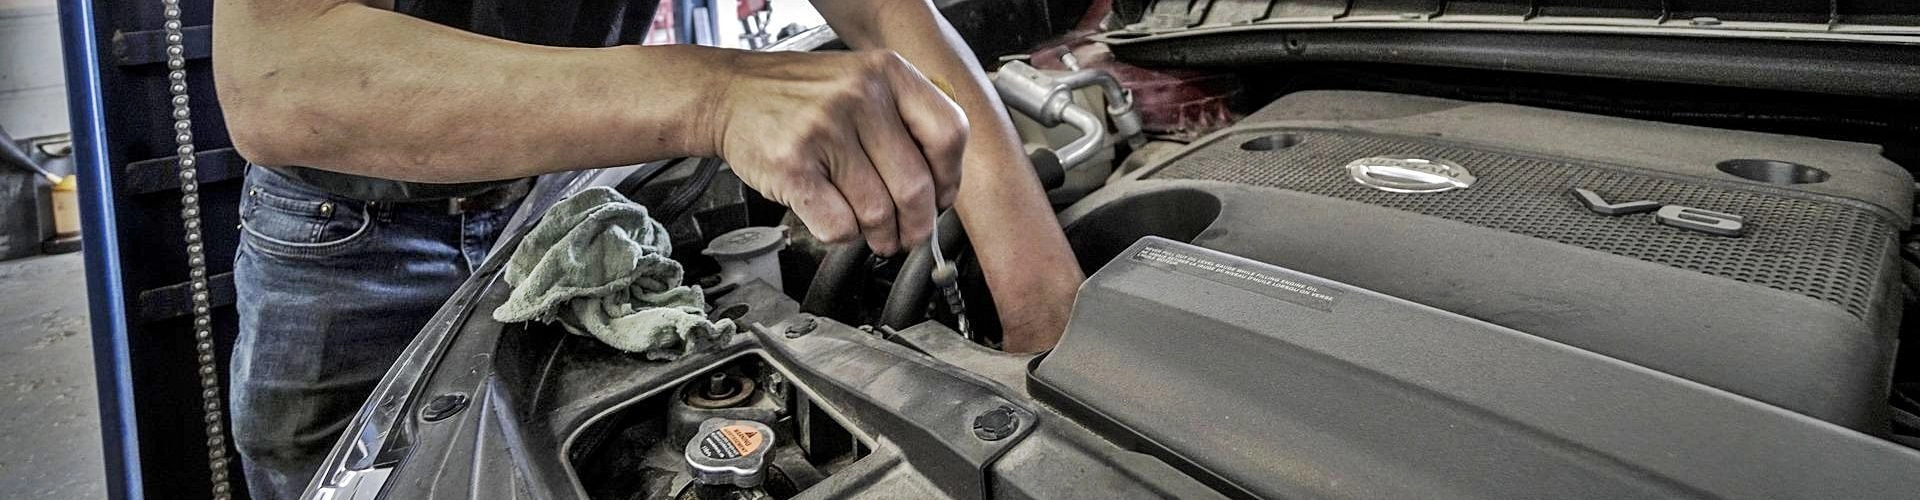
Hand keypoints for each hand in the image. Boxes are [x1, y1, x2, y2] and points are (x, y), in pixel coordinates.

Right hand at [710, 49, 967, 255]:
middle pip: (915, 186)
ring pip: (877, 213)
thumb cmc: (801, 98)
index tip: (940, 198)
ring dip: (878, 235)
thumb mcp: (862, 83)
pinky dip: (842, 235)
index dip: (949, 179)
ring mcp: (823, 130)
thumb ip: (905, 120)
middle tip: (908, 235)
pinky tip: (835, 219)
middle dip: (915, 226)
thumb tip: (941, 188)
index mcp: (886, 72)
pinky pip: (839, 225)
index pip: (948, 134)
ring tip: (873, 233)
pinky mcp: (792, 166)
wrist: (730, 94)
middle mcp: (858, 96)